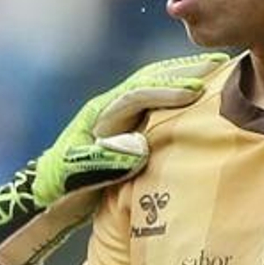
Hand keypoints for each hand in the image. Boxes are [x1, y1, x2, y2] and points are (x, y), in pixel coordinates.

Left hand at [0, 54, 225, 264]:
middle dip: (182, 71)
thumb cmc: (58, 190)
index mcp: (99, 116)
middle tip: (217, 63)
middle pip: (149, 81)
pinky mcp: (125, 132)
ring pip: (154, 89)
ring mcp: (117, 120)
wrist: (46, 201)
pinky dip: (178, 96)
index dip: (167, 91)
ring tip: (216, 70)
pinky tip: (200, 99)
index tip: (197, 92)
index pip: (138, 95)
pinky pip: (156, 107)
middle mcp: (109, 111)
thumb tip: (140, 146)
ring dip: (183, 77)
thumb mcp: (77, 178)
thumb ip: (104, 161)